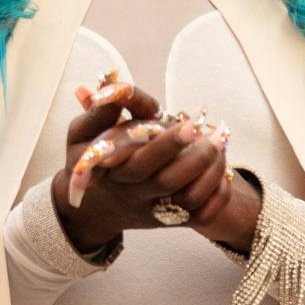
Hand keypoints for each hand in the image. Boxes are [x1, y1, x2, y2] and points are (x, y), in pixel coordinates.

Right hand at [52, 74, 237, 251]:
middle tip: (217, 131)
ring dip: (212, 172)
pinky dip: (218, 195)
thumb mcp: (82, 134)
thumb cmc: (90, 160)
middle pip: (168, 182)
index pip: (138, 160)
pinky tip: (223, 169)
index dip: (166, 144)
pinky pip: (202, 217)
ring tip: (221, 143)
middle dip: (197, 156)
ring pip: (189, 199)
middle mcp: (132, 194)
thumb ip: (100, 110)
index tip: (189, 122)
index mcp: (111, 172)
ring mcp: (152, 210)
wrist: (92, 209)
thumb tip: (115, 83)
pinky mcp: (169, 222)